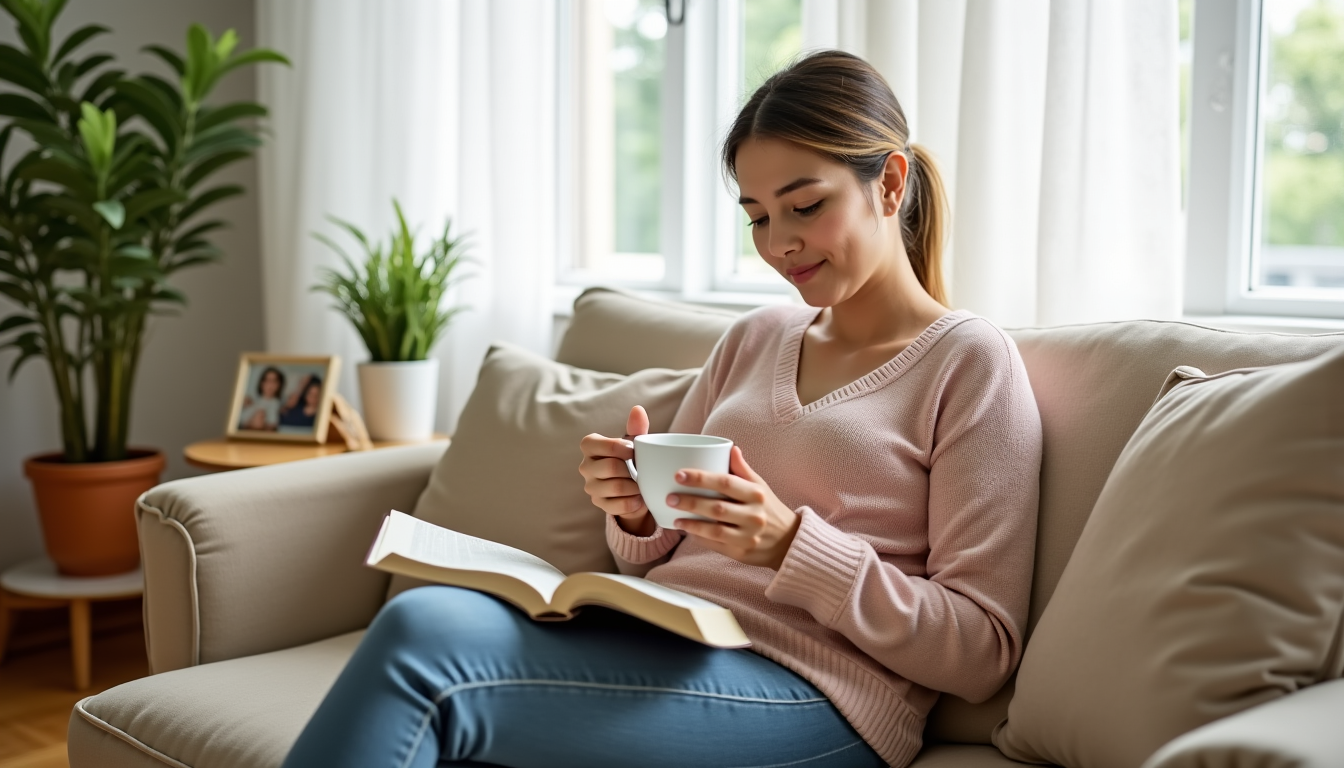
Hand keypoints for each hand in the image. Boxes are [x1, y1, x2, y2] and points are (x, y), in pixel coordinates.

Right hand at [579, 405, 655, 536]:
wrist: (635, 488)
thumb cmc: (631, 459)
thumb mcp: (634, 443)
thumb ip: (636, 427)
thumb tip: (638, 409)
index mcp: (590, 446)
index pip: (596, 444)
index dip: (618, 447)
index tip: (634, 451)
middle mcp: (586, 466)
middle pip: (610, 467)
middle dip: (631, 470)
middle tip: (641, 471)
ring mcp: (591, 487)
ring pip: (616, 487)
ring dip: (635, 487)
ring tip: (642, 485)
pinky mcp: (599, 504)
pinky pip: (619, 505)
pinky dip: (634, 502)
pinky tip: (640, 498)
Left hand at [668, 447, 799, 568]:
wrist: (788, 541)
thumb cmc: (769, 508)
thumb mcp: (760, 486)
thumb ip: (743, 469)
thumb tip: (729, 447)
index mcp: (756, 494)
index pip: (725, 482)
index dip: (700, 478)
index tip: (679, 474)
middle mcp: (754, 515)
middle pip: (716, 508)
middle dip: (690, 502)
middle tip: (670, 497)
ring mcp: (748, 536)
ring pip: (714, 530)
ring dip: (692, 524)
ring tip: (675, 518)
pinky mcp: (742, 553)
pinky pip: (716, 545)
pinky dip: (700, 538)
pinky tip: (688, 531)